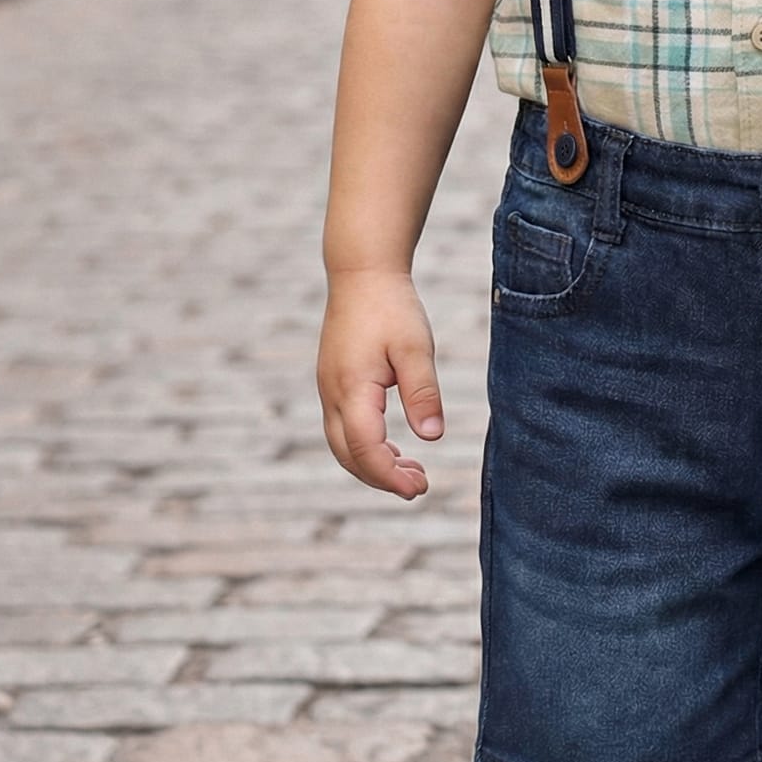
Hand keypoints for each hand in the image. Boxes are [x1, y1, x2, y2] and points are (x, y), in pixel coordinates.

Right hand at [317, 270, 445, 498]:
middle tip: (421, 487)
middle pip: (348, 455)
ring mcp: (329, 389)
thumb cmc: (392, 306)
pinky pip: (343, 428)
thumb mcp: (416, 347)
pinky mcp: (334, 382)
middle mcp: (332, 394)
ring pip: (343, 445)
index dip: (389, 476)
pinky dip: (366, 447)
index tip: (420, 489)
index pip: (365, 449)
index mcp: (351, 388)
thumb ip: (422, 392)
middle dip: (382, 478)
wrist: (362, 272)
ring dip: (373, 465)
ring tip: (412, 473)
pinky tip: (394, 449)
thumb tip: (432, 437)